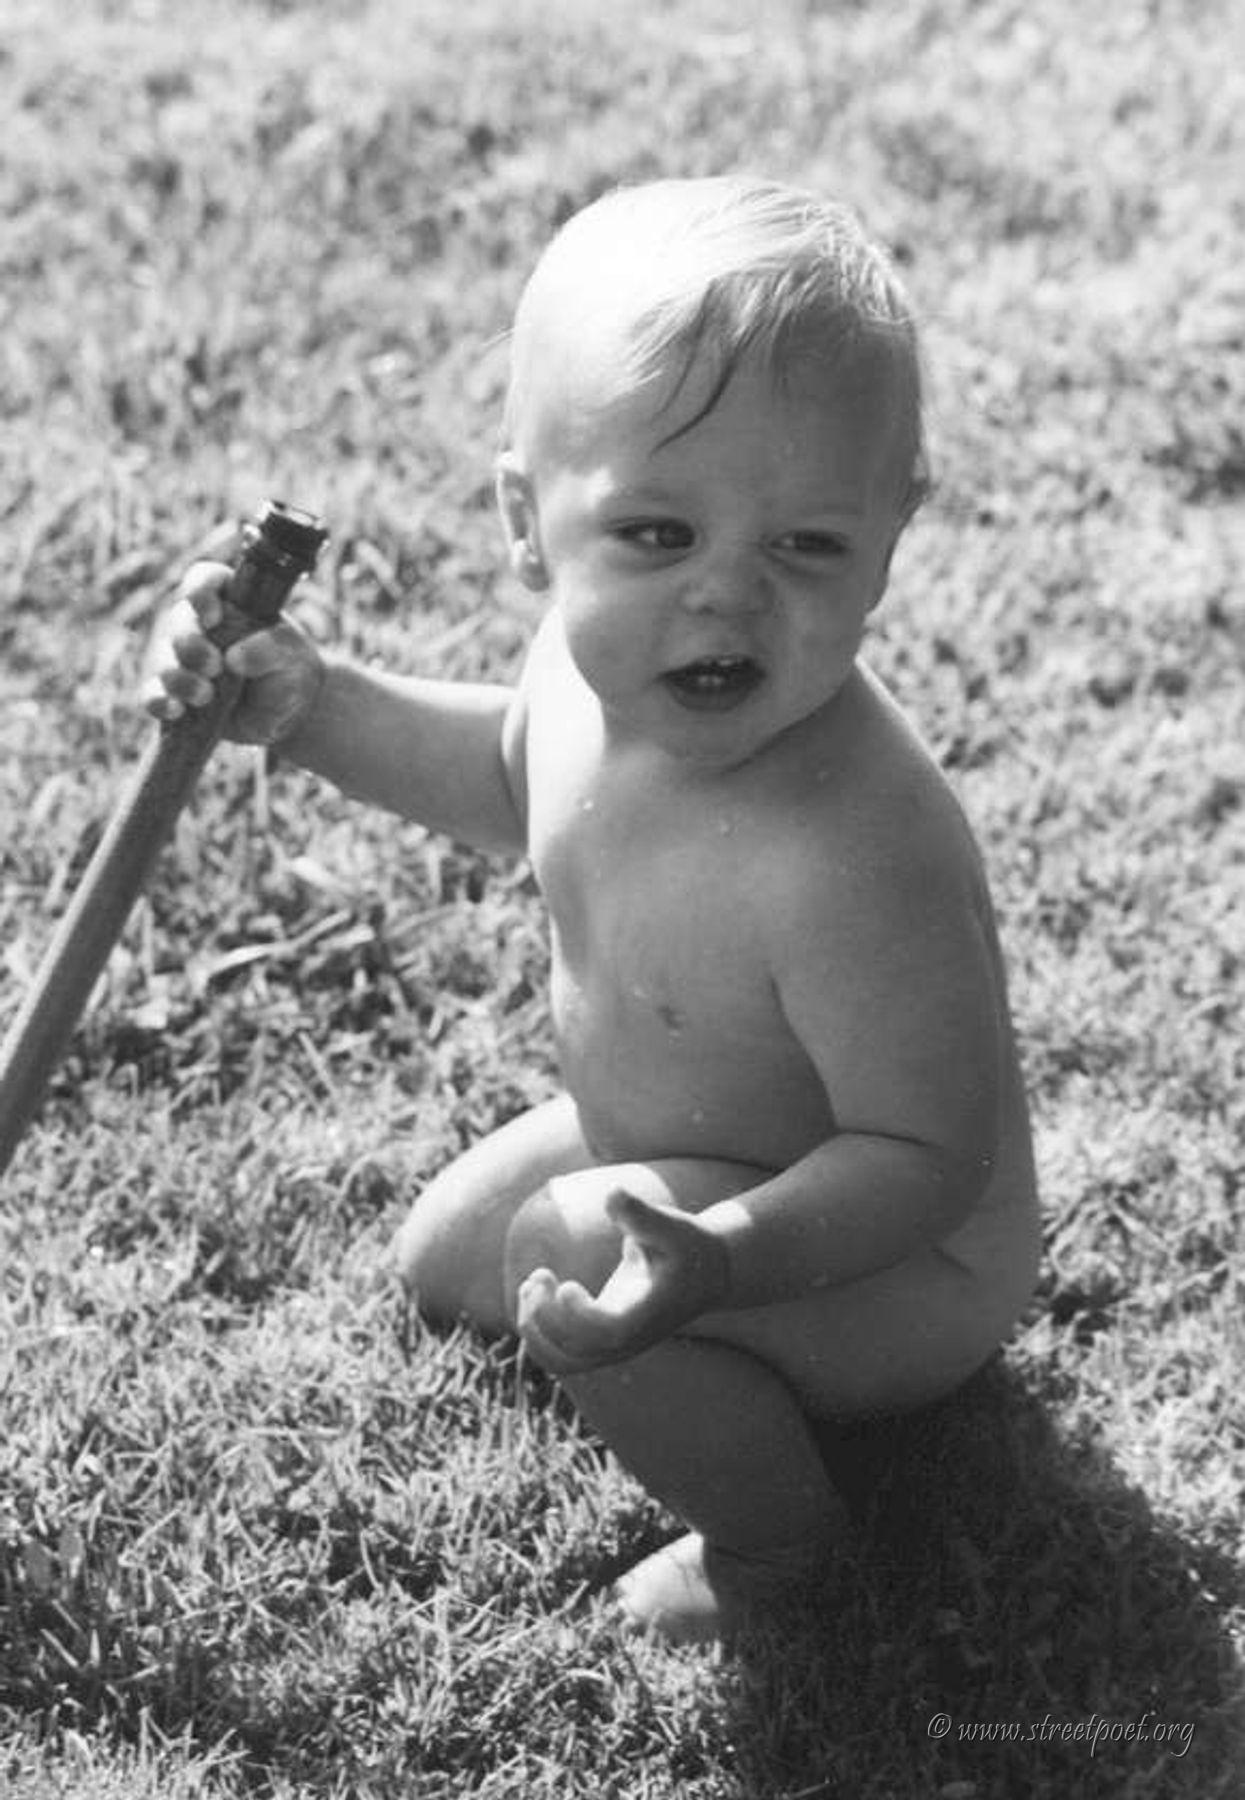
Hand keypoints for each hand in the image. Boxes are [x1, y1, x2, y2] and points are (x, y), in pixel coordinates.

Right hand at [142, 561, 323, 745]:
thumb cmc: (290, 672)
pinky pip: (152, 694)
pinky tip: (175, 711)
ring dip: (179, 678)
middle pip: (179, 621)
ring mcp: (183, 660)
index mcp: (230, 601)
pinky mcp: (175, 694)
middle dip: (191, 644)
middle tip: (214, 666)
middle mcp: (200, 625)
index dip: (201, 591)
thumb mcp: (292, 657)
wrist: (287, 714)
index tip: (212, 618)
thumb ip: (271, 649)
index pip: (205, 579)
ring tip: (206, 696)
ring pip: (163, 659)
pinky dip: (159, 702)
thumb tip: (235, 658)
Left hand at [516, 1189, 731, 1375]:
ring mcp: (612, 1345)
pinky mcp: (600, 1338)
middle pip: (572, 1355)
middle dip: (544, 1317)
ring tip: (530, 1286)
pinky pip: (559, 1353)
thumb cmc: (689, 1246)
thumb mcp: (673, 1226)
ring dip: (534, 1329)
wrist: (705, 1273)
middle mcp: (626, 1341)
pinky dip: (538, 1330)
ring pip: (560, 1362)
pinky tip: (536, 1292)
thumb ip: (642, 1215)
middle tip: (539, 1275)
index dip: (576, 1315)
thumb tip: (612, 1194)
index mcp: (644, 1318)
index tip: (566, 1284)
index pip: (603, 1334)